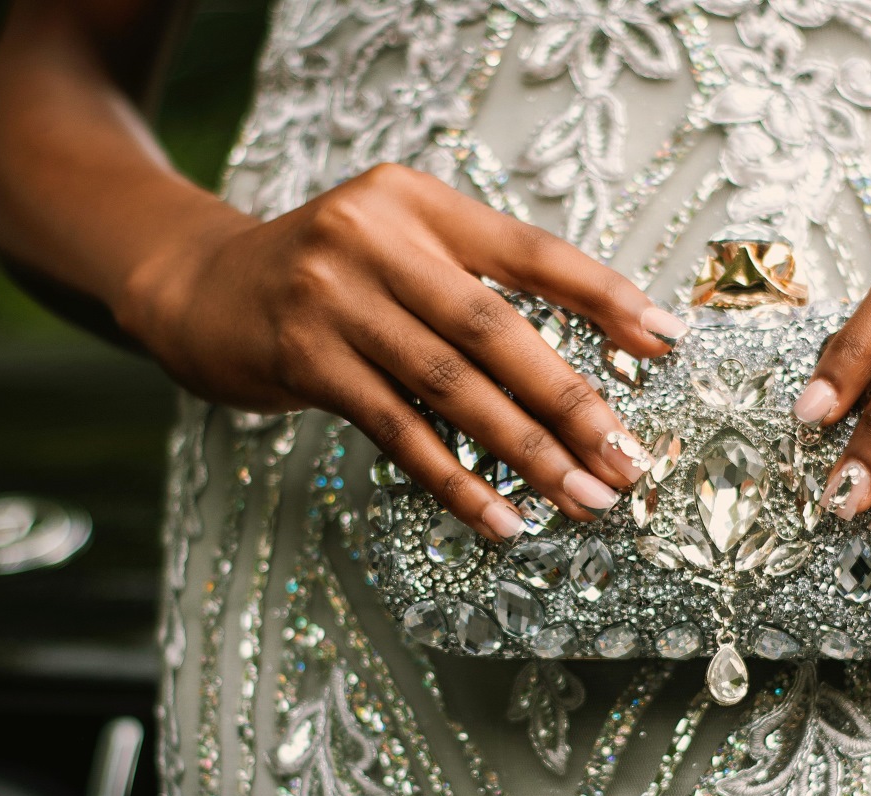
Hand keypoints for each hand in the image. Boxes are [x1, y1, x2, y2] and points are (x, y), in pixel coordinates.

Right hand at [121, 163, 689, 539]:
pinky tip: (501, 517)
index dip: (604, 297)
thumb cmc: (335, 277)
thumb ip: (486, 285)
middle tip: (629, 460)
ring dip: (527, 452)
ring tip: (583, 499)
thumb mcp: (404, 250)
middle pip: (496, 329)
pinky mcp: (302, 358)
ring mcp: (333, 298)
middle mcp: (376, 238)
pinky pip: (397, 432)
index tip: (668, 344)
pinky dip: (454, 480)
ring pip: (452, 387)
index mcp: (420, 202)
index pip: (531, 252)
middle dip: (573, 401)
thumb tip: (604, 352)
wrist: (202, 288)